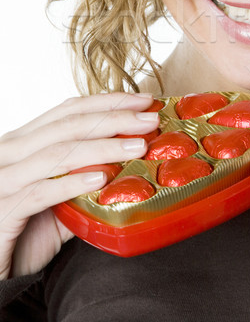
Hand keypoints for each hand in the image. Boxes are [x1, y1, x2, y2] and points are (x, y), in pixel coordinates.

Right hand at [0, 92, 158, 278]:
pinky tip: (102, 179)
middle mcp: (10, 152)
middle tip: (150, 120)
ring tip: (137, 147)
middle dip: (114, 119)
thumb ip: (85, 182)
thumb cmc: (21, 234)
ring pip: (58, 154)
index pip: (68, 111)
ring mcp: (3, 178)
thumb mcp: (59, 202)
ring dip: (103, 148)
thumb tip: (128, 169)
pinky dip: (73, 183)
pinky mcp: (2, 208)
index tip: (143, 102)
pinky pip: (40, 192)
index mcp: (23, 142)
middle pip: (68, 125)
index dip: (107, 102)